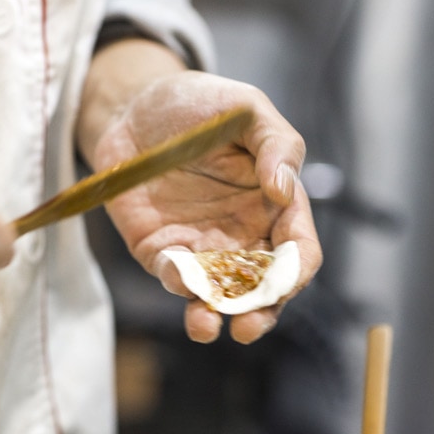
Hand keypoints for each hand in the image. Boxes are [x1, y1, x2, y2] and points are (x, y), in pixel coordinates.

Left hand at [92, 70, 322, 343]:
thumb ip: (276, 145)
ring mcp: (202, 249)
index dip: (297, 270)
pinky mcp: (163, 251)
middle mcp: (243, 236)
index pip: (298, 251)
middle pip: (261, 290)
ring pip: (216, 297)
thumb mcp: (247, 109)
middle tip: (247, 328)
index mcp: (275, 208)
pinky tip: (176, 276)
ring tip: (204, 325)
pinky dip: (177, 283)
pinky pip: (174, 277)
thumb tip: (284, 190)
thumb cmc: (201, 105)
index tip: (288, 281)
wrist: (135, 107)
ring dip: (212, 316)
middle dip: (258, 314)